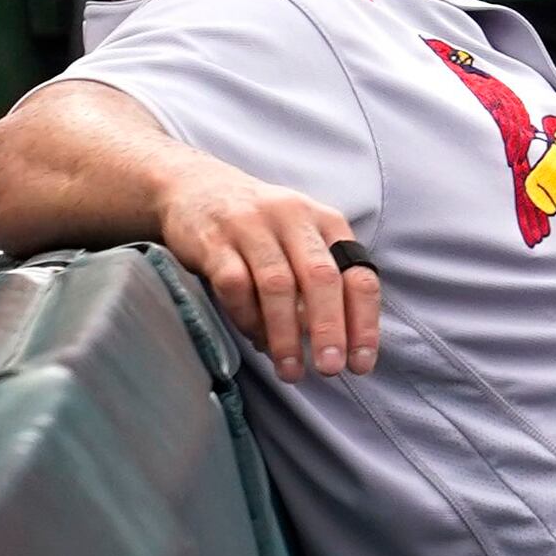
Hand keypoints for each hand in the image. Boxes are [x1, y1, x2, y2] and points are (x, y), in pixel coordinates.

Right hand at [151, 165, 381, 380]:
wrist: (191, 186)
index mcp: (325, 222)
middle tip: (329, 369)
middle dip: (329, 329)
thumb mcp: (299, 237)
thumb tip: (334, 342)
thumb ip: (319, 281)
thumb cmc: (257, 225)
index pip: (358, 275)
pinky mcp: (213, 240)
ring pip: (278, 286)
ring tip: (289, 369)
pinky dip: (247, 317)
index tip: (361, 362)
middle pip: (321, 279)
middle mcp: (293, 219)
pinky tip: (254, 338)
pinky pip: (234, 285)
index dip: (364, 322)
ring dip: (285, 333)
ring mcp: (252, 227)